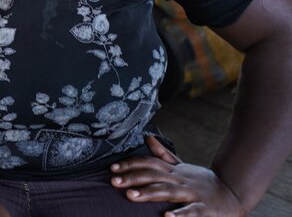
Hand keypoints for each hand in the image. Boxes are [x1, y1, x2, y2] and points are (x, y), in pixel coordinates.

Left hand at [109, 135, 244, 215]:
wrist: (234, 193)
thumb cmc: (202, 182)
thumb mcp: (182, 166)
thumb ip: (163, 154)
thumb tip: (147, 137)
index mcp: (174, 171)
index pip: (148, 163)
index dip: (130, 164)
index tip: (111, 168)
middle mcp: (180, 179)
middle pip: (153, 175)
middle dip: (132, 178)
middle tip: (113, 181)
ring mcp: (192, 193)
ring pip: (168, 191)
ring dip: (149, 193)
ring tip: (131, 196)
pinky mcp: (205, 209)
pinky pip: (191, 212)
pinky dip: (179, 215)